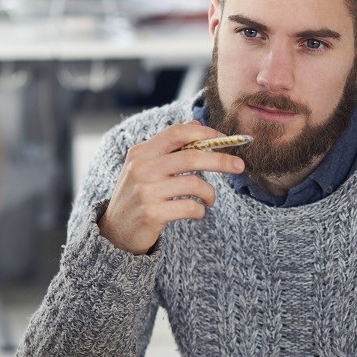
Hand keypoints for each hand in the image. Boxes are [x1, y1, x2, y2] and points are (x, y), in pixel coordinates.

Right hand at [97, 121, 244, 254]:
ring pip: (195, 184)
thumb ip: (169, 147)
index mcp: (141, 153)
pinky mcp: (152, 213)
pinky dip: (200, 210)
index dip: (205, 133)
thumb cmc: (137, 195)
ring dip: (210, 193)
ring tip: (209, 199)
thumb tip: (197, 125)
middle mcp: (142, 169)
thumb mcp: (145, 167)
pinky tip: (197, 212)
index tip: (224, 140)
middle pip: (191, 156)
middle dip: (221, 160)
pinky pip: (190, 207)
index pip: (177, 133)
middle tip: (240, 166)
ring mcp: (146, 191)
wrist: (116, 231)